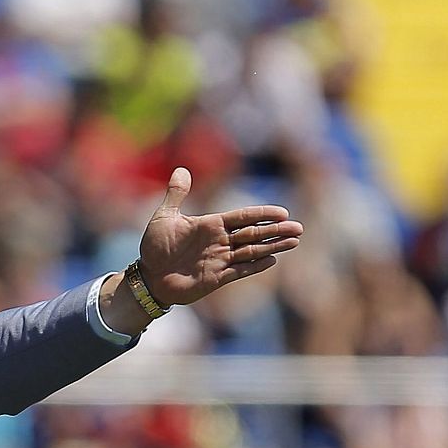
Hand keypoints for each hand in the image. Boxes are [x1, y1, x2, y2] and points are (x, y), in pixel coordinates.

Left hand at [138, 167, 303, 305]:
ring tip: (294, 241)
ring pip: (252, 250)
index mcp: (211, 224)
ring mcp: (220, 259)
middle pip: (253, 233)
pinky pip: (240, 270)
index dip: (262, 214)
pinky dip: (255, 265)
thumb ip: (176, 195)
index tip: (282, 212)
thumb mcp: (164, 217)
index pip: (242, 217)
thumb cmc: (155, 247)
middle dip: (276, 230)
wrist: (148, 277)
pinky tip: (272, 260)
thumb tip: (180, 169)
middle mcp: (220, 241)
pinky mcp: (217, 278)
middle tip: (299, 228)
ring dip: (273, 246)